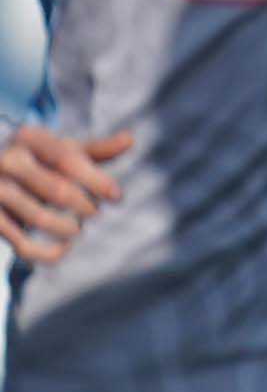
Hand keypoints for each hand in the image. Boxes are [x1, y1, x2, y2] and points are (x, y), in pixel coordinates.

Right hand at [0, 123, 134, 264]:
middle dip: (86, 207)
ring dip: (70, 229)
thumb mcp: (63, 152)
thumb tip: (130, 140)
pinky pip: (24, 246)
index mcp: (29, 138)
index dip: (97, 181)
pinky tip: (64, 248)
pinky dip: (50, 253)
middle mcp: (7, 161)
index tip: (117, 197)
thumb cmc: (40, 164)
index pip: (68, 160)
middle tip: (93, 213)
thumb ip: (96, 151)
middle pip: (59, 192)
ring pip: (41, 220)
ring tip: (77, 228)